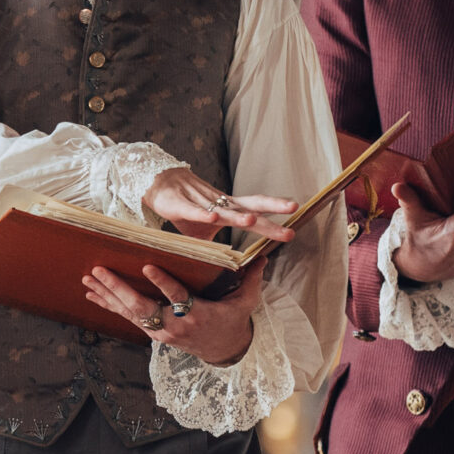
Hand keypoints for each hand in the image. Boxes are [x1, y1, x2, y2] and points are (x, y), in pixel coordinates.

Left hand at [83, 260, 264, 366]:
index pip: (177, 297)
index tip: (147, 266)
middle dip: (119, 289)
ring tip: (87, 279)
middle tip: (99, 270)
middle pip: (142, 307)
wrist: (223, 352)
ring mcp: (160, 332)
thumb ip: (250, 279)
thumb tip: (263, 255)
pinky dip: (108, 305)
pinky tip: (91, 294)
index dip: (162, 283)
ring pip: (129, 313)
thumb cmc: (233, 321)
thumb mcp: (245, 302)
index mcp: (197, 315)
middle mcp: (174, 325)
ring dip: (106, 295)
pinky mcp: (152, 333)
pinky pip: (127, 318)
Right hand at [142, 166, 296, 242]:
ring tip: (251, 220)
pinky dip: (202, 215)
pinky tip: (211, 219)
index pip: (256, 214)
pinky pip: (193, 212)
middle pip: (251, 205)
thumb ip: (219, 246)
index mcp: (230, 211)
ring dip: (237, 215)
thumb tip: (227, 267)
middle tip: (293, 209)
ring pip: (223, 210)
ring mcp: (202, 205)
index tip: (292, 230)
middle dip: (272, 208)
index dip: (274, 221)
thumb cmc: (186, 209)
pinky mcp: (180, 205)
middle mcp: (221, 206)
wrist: (160, 185)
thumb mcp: (206, 232)